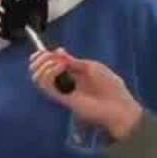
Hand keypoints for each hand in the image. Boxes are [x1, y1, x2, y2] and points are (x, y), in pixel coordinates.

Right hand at [30, 49, 144, 141]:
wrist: (117, 107)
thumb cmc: (110, 86)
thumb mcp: (92, 67)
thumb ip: (72, 61)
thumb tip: (57, 51)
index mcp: (73, 74)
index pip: (50, 65)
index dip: (42, 57)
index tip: (41, 50)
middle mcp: (65, 83)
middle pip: (41, 71)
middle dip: (40, 60)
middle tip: (46, 55)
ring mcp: (62, 91)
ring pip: (39, 78)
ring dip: (44, 66)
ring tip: (59, 64)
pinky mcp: (61, 99)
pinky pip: (46, 86)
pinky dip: (49, 73)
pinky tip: (61, 68)